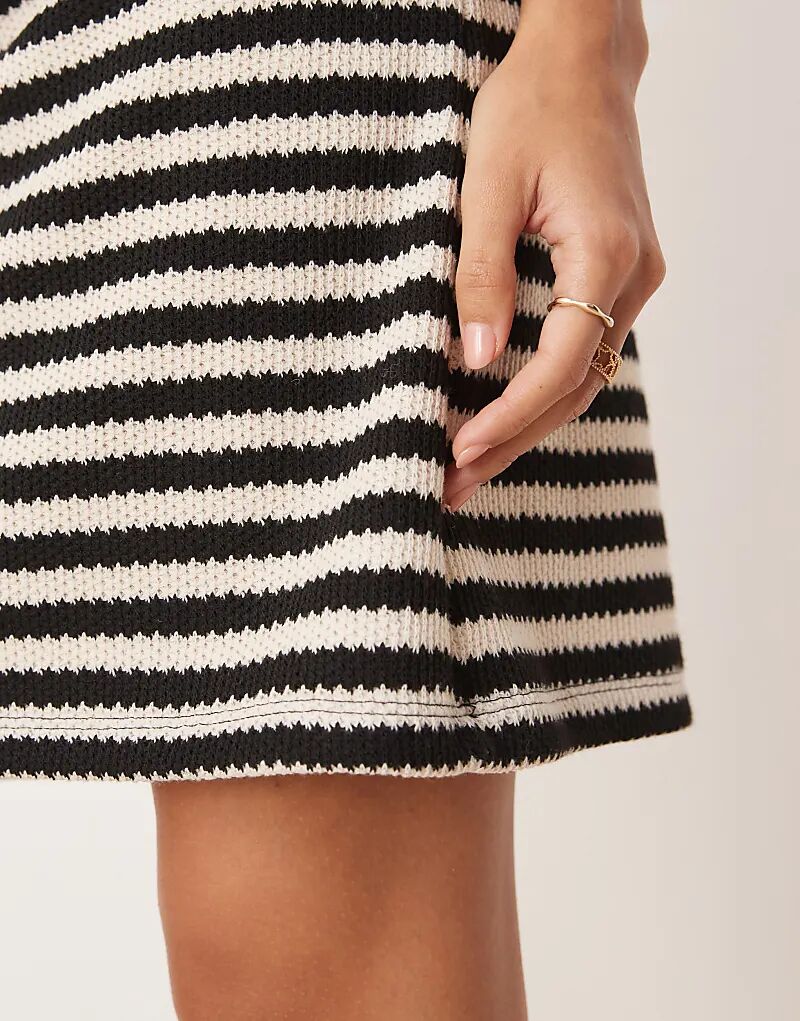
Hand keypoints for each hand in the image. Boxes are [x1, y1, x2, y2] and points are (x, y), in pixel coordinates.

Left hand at [443, 2, 665, 510]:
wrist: (581, 64)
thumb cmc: (531, 109)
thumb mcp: (487, 186)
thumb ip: (482, 275)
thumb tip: (475, 360)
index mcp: (607, 254)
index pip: (560, 364)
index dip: (509, 416)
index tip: (459, 452)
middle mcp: (634, 277)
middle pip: (576, 388)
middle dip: (513, 441)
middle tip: (454, 487)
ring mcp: (633, 280)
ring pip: (582, 379)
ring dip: (527, 426)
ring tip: (469, 468)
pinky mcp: (617, 277)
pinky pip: (583, 352)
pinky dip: (541, 391)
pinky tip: (501, 417)